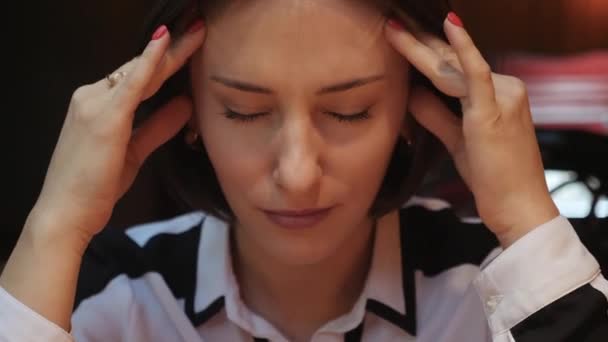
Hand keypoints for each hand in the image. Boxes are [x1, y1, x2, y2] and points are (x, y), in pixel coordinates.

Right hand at [29, 22, 205, 247]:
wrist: (65, 214)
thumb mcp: (134, 152)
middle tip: (199, 26)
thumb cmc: (94, 187)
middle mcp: (91, 97)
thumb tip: (185, 105)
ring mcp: (94, 104)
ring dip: (172, 51)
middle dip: (174, 48)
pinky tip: (166, 43)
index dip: (164, 60)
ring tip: (198, 31)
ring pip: (141, 71)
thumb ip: (158, 126)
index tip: (188, 44)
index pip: (137, 77)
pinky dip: (150, 62)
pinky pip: (132, 83)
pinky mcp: (104, 118)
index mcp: (96, 105)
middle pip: (140, 68)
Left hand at [384, 14, 558, 247]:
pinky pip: (475, 75)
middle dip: (418, 41)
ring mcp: (503, 97)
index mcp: (497, 96)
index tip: (402, 36)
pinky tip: (449, 25)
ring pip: (451, 69)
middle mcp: (504, 89)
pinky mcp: (494, 111)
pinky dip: (462, 50)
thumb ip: (436, 116)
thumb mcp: (458, 142)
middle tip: (392, 21)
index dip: (426, 52)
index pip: (454, 69)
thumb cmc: (493, 178)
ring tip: (394, 26)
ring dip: (419, 46)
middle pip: (450, 62)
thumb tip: (412, 94)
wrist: (518, 207)